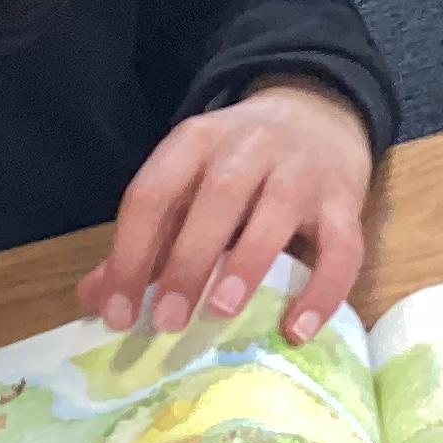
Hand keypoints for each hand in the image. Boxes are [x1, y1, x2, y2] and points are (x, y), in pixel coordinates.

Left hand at [77, 78, 375, 343]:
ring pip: (275, 212)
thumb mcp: (188, 182)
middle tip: (167, 321)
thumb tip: (97, 298)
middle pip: (216, 198)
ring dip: (246, 264)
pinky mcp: (345, 199)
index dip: (130, 254)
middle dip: (187, 261)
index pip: (153, 192)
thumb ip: (148, 238)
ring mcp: (302, 170)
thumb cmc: (240, 162)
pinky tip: (298, 330)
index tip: (119, 314)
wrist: (320, 112)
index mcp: (197, 141)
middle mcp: (250, 147)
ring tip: (222, 312)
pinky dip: (323, 290)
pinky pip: (341, 246)